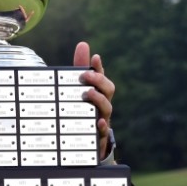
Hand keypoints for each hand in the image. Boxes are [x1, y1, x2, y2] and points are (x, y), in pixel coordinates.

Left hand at [73, 41, 114, 158]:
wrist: (87, 141)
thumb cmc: (84, 110)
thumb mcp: (78, 90)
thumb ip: (79, 69)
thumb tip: (83, 44)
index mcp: (98, 92)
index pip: (101, 76)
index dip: (98, 67)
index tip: (94, 58)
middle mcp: (103, 103)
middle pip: (108, 89)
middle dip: (98, 80)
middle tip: (84, 76)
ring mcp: (102, 118)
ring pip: (107, 107)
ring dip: (99, 99)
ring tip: (88, 93)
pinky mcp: (98, 135)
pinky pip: (103, 131)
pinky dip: (102, 126)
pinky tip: (97, 122)